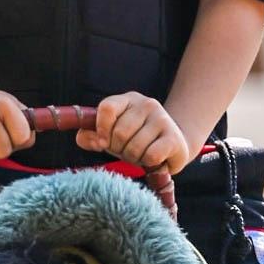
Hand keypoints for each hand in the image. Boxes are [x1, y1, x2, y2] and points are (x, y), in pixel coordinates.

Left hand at [74, 93, 189, 174]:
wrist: (173, 147)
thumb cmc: (135, 140)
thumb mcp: (110, 137)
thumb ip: (90, 137)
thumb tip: (90, 139)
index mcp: (127, 100)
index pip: (107, 108)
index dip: (101, 129)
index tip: (102, 143)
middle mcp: (147, 104)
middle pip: (119, 133)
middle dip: (119, 149)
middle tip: (127, 151)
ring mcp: (162, 119)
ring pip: (134, 147)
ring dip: (134, 158)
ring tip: (141, 155)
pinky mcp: (173, 138)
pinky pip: (151, 156)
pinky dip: (148, 163)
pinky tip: (154, 159)